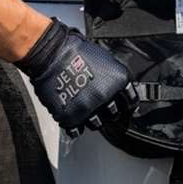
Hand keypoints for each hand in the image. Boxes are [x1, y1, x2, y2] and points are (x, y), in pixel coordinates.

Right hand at [14, 18, 138, 137]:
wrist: (51, 55)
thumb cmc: (76, 52)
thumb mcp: (105, 59)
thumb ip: (114, 76)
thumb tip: (120, 88)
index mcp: (117, 82)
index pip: (131, 101)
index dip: (128, 104)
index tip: (126, 106)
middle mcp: (105, 98)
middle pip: (114, 114)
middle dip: (110, 111)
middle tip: (103, 105)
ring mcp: (88, 109)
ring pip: (97, 124)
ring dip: (94, 118)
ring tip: (87, 109)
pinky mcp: (71, 117)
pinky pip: (77, 131)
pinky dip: (77, 126)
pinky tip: (75, 118)